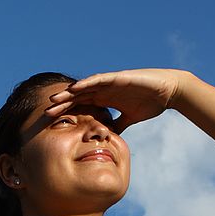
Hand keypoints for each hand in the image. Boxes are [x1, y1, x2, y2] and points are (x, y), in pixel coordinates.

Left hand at [45, 68, 188, 133]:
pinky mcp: (118, 77)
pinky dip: (86, 83)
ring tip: (54, 100)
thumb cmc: (151, 103)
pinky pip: (99, 79)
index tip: (52, 124)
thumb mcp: (129, 119)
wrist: (169, 91)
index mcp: (105, 99)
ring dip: (68, 93)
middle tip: (45, 114)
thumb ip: (118, 126)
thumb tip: (109, 138)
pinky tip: (74, 88)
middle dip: (62, 105)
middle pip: (77, 97)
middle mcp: (104, 90)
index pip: (81, 106)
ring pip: (84, 87)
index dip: (66, 113)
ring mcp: (109, 82)